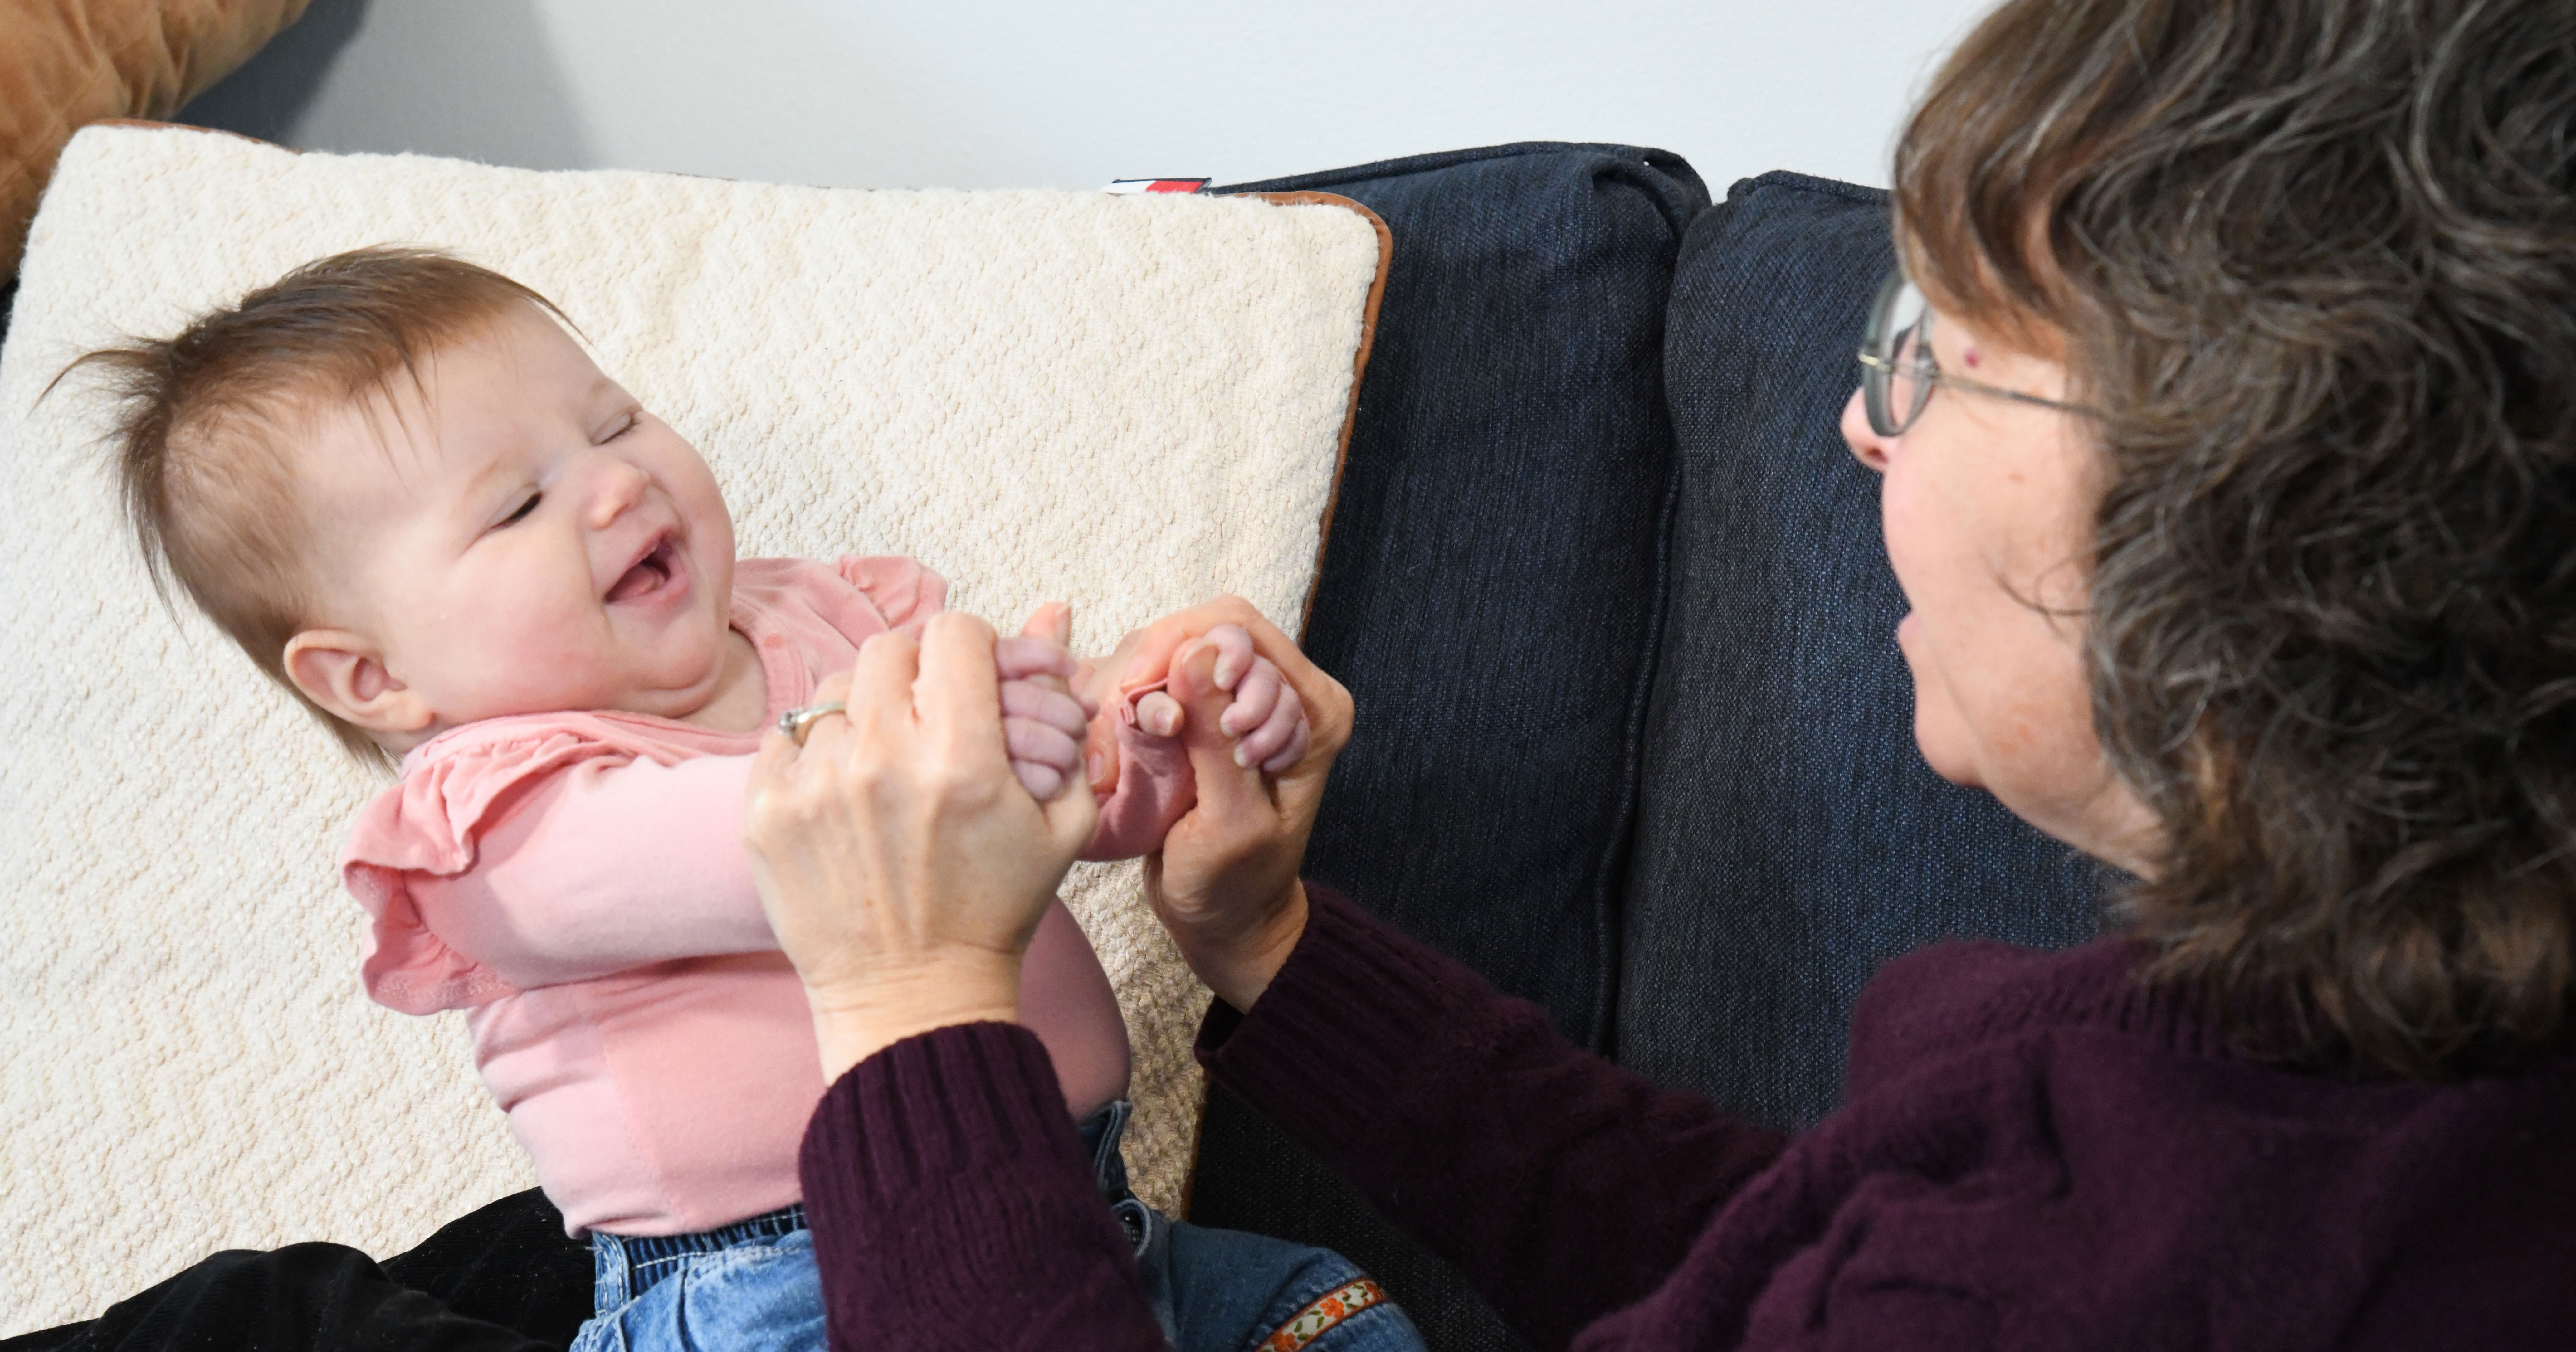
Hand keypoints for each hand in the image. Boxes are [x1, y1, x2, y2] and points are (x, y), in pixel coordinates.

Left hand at [743, 613, 1100, 1079]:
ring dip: (867, 707)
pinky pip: (787, 734)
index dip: (974, 646)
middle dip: (919, 669)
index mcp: (961, 760)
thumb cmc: (996, 907)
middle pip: (889, 647)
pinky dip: (819, 748)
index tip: (976, 675)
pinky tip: (846, 787)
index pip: (954, 634)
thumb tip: (1055, 612)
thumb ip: (1064, 711)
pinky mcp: (765, 812)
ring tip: (888, 755)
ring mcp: (813, 786)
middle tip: (933, 709)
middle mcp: (880, 762)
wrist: (916, 996)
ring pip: (833, 687)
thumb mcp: (1062, 816)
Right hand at [1134, 597, 1351, 1009]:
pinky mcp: (1207, 715)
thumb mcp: (1228, 821)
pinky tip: (1119, 749)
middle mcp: (1285, 692)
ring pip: (1172, 652)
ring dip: (1135, 690)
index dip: (1182, 648)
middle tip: (1129, 728)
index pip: (1241, 630)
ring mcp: (1242, 700)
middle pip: (1203, 630)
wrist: (1226, 918)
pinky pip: (1158, 680)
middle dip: (1152, 669)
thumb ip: (1215, 741)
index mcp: (1313, 709)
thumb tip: (1198, 653)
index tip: (1147, 700)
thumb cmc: (1235, 885)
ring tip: (1122, 751)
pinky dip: (1129, 705)